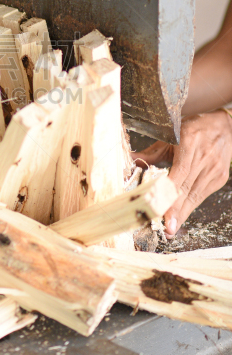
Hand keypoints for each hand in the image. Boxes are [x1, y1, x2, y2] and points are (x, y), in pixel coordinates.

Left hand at [132, 111, 231, 237]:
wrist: (224, 126)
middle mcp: (204, 158)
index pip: (179, 175)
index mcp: (189, 144)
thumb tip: (132, 160)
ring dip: (183, 212)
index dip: (170, 194)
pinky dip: (191, 205)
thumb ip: (151, 153)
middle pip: (187, 189)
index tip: (162, 209)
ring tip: (172, 227)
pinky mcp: (219, 177)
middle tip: (167, 229)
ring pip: (195, 195)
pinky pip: (202, 194)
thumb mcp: (170, 135)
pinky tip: (182, 215)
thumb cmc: (193, 129)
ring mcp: (214, 169)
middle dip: (177, 211)